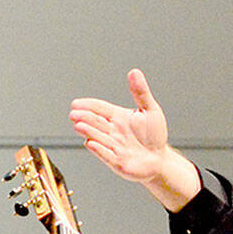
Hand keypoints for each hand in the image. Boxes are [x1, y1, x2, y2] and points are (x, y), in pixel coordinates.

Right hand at [70, 69, 200, 210]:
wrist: (159, 159)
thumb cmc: (154, 135)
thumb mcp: (150, 110)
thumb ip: (140, 92)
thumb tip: (134, 72)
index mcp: (117, 117)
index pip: (100, 109)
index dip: (88, 105)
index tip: (75, 103)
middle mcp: (112, 131)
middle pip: (95, 122)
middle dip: (84, 118)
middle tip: (74, 114)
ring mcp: (112, 146)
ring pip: (98, 137)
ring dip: (88, 131)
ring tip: (78, 125)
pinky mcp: (116, 162)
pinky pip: (106, 155)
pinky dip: (98, 149)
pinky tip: (90, 142)